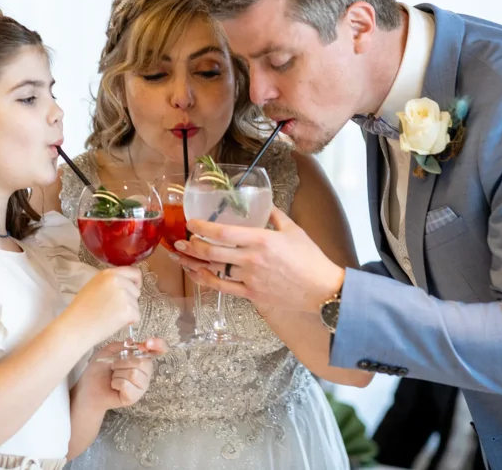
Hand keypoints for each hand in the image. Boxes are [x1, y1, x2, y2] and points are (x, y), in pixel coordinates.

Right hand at [65, 267, 142, 344]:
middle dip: (130, 301)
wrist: (75, 327)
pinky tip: (114, 323)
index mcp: (109, 273)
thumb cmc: (81, 310)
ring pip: (137, 304)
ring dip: (128, 312)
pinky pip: (137, 316)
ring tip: (110, 316)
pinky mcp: (128, 310)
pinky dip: (129, 322)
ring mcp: (124, 294)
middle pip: (137, 290)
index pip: (135, 272)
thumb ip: (110, 282)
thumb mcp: (94, 286)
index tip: (132, 291)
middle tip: (113, 309)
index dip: (136, 283)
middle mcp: (118, 281)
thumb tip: (127, 284)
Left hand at [76, 338, 167, 409]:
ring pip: (134, 373)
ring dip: (118, 373)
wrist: (89, 388)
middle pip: (143, 362)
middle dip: (123, 362)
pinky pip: (126, 385)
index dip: (158, 345)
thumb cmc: (99, 369)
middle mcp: (145, 372)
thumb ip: (122, 345)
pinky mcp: (134, 397)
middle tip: (114, 366)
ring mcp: (141, 386)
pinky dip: (116, 383)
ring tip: (113, 377)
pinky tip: (114, 386)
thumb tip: (134, 342)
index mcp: (142, 358)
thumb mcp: (108, 351)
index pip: (160, 349)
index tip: (148, 343)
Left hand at [174, 207, 344, 312]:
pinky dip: (207, 281)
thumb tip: (264, 205)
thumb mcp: (293, 230)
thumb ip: (274, 215)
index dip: (202, 227)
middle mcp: (251, 259)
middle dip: (190, 246)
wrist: (322, 290)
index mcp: (261, 240)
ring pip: (213, 271)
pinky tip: (197, 275)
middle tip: (179, 241)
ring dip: (194, 263)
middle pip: (211, 252)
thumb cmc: (310, 259)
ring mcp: (249, 279)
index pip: (222, 232)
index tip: (191, 223)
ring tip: (181, 258)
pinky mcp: (251, 295)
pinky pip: (222, 288)